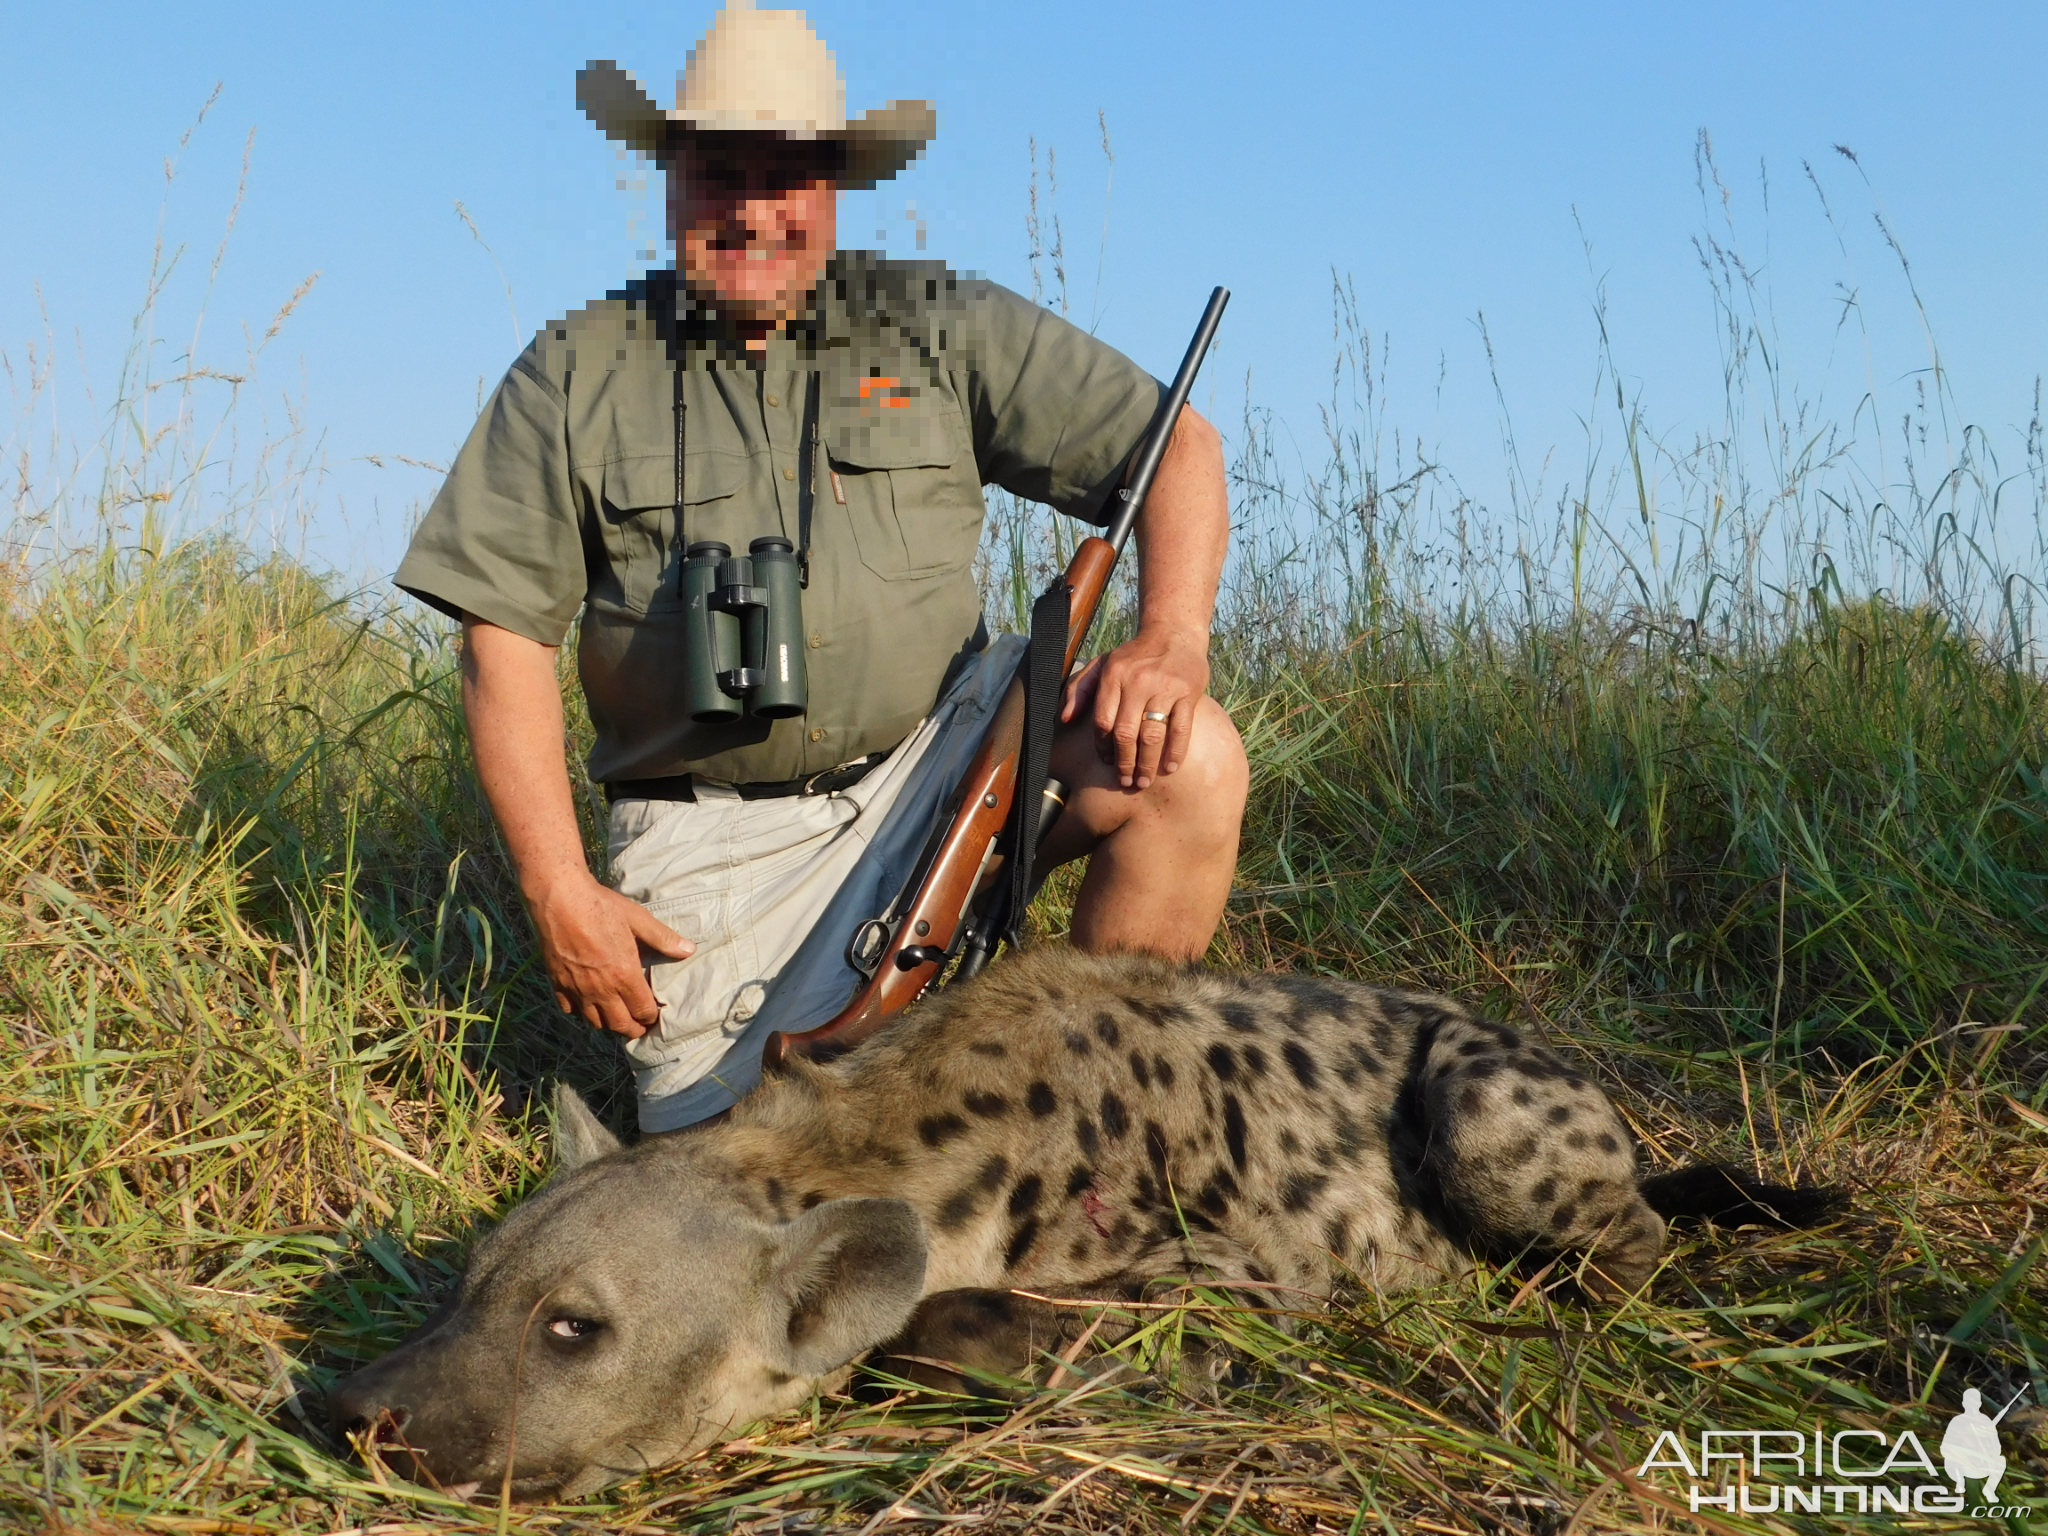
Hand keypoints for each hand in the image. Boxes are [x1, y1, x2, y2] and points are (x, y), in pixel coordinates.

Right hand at [525, 873, 693, 1038]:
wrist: (559, 899)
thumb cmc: (601, 906)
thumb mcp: (638, 919)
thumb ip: (664, 938)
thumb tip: (690, 950)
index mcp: (624, 976)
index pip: (643, 1011)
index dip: (651, 1017)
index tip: (654, 1015)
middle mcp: (600, 989)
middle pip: (619, 1025)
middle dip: (633, 1029)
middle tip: (639, 1026)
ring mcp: (577, 989)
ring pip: (594, 1022)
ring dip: (608, 1023)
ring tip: (617, 1017)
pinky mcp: (557, 983)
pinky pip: (570, 1010)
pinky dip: (581, 1012)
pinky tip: (587, 1004)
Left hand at [1061, 626, 1211, 789]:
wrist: (1174, 634)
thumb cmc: (1134, 656)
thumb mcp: (1101, 664)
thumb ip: (1079, 689)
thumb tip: (1064, 718)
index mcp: (1113, 675)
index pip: (1103, 721)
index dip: (1103, 746)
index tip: (1107, 762)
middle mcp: (1137, 681)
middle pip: (1125, 733)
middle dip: (1124, 762)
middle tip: (1126, 781)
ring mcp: (1164, 687)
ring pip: (1152, 735)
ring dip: (1147, 763)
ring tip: (1144, 780)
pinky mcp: (1188, 693)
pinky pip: (1181, 729)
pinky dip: (1175, 752)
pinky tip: (1170, 768)